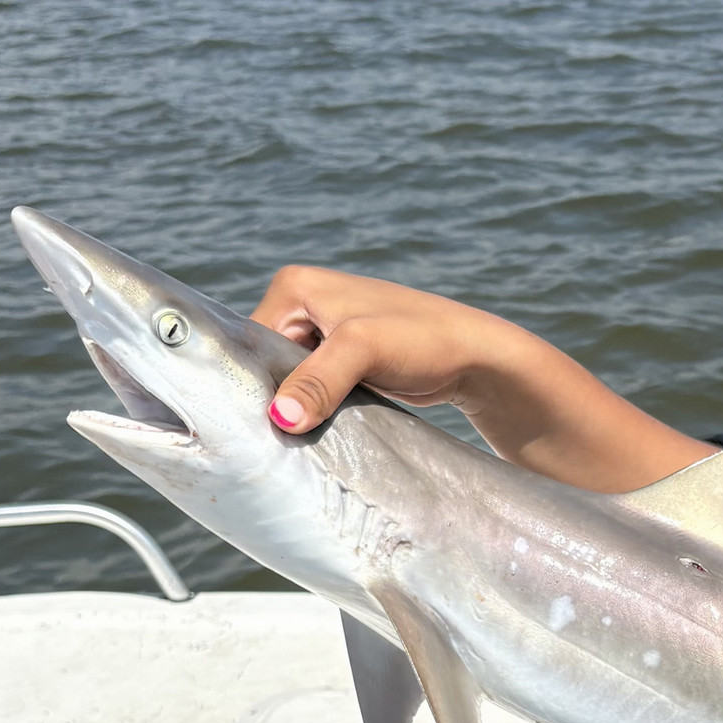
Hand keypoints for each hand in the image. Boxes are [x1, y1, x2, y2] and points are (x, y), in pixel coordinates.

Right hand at [250, 265, 507, 432]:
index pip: (248, 343)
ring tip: (301, 435)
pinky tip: (317, 431)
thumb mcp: (364, 352)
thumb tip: (280, 418)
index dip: (253, 384)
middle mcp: (301, 302)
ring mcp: (321, 331)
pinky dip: (313, 410)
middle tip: (281, 437)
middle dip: (276, 397)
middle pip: (266, 363)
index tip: (259, 424)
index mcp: (294, 286)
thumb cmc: (423, 341)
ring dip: (295, 407)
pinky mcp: (339, 359)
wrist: (474, 357)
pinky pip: (311, 388)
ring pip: (289, 380)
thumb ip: (319, 381)